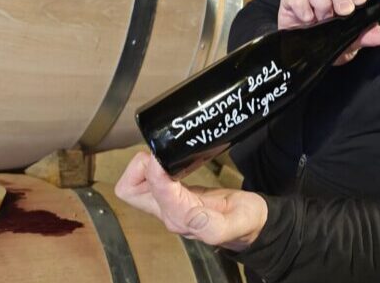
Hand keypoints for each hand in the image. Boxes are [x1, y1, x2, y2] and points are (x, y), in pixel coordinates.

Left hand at [114, 152, 267, 251]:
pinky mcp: (172, 194)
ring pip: (134, 184)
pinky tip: (166, 158)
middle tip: (160, 154)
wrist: (249, 223)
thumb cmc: (243, 221)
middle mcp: (168, 212)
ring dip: (143, 166)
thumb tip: (191, 215)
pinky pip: (149, 180)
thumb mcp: (237, 224)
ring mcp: (168, 204)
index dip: (157, 171)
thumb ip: (216, 226)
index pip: (157, 192)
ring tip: (163, 154)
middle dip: (139, 168)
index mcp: (182, 219)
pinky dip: (151, 166)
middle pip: (130, 190)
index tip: (164, 154)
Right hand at [278, 0, 379, 64]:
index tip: (360, 0)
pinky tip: (308, 20)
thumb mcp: (351, 41)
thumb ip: (365, 35)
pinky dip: (301, 5)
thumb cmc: (330, 42)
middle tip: (345, 11)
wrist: (308, 56)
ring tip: (324, 19)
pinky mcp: (288, 2)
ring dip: (321, 0)